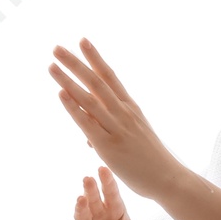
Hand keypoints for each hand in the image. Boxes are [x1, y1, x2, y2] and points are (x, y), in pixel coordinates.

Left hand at [49, 37, 179, 199]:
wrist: (169, 179)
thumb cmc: (151, 161)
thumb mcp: (134, 137)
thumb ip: (109, 131)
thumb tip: (87, 136)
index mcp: (130, 108)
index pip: (110, 77)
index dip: (95, 58)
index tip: (82, 40)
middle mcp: (123, 113)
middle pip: (96, 82)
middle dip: (75, 63)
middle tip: (57, 48)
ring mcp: (117, 128)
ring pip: (89, 98)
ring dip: (68, 80)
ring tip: (51, 66)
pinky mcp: (109, 146)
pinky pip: (88, 123)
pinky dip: (74, 107)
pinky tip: (61, 94)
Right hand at [67, 166, 138, 219]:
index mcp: (114, 209)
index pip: (111, 194)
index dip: (107, 182)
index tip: (103, 169)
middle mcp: (98, 215)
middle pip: (94, 201)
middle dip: (91, 190)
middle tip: (88, 179)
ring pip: (83, 215)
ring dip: (81, 208)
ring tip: (81, 199)